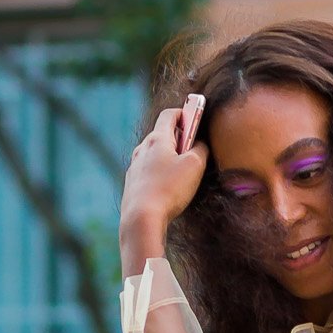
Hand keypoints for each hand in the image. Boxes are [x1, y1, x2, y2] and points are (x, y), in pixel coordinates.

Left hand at [121, 106, 207, 249]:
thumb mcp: (195, 166)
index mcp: (157, 139)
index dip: (184, 113)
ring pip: (154, 156)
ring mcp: (134, 167)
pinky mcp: (132, 185)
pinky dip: (159, 175)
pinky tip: (168, 191)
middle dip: (178, 139)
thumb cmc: (169, 190)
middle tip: (192, 151)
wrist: (142, 219)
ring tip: (181, 175)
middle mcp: (142, 149)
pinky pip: (148, 173)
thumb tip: (200, 144)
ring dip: (168, 159)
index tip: (195, 118)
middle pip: (161, 135)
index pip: (169, 114)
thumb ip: (201, 150)